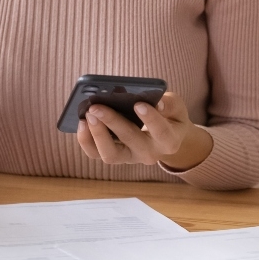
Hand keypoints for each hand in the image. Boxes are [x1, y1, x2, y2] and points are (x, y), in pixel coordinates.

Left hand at [75, 92, 213, 170]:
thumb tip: (155, 102)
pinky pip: (96, 154)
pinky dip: (86, 140)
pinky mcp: (114, 156)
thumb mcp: (176, 107)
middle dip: (112, 122)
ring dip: (97, 134)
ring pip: (110, 154)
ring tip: (88, 114)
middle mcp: (149, 153)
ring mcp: (130, 157)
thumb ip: (169, 103)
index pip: (162, 132)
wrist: (164, 135)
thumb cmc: (169, 116)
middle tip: (96, 106)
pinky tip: (82, 122)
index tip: (138, 104)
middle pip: (131, 141)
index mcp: (169, 141)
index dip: (151, 119)